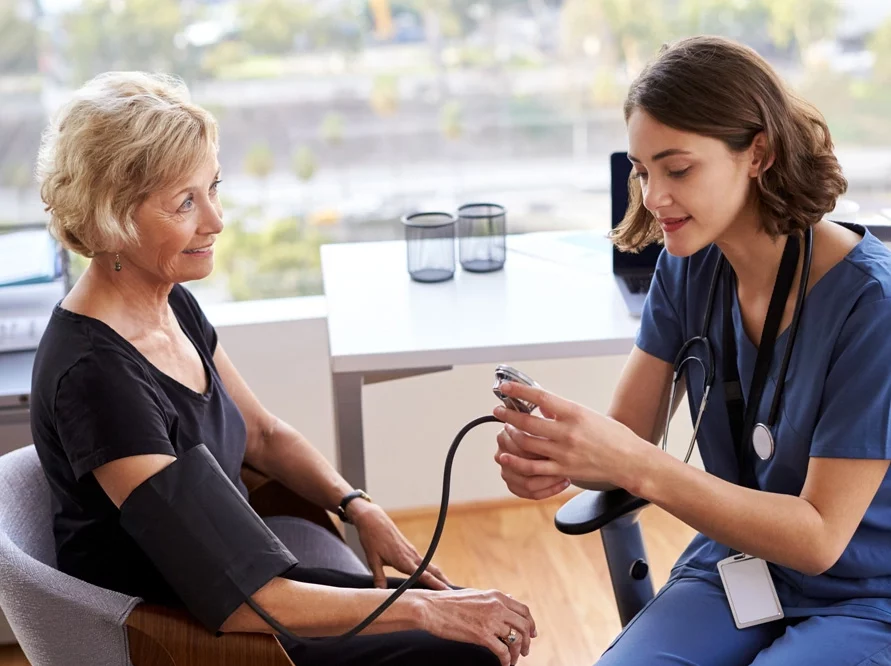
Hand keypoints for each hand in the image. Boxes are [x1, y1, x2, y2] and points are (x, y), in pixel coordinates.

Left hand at [350, 501, 451, 589]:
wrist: (373, 519)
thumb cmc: (372, 539)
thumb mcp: (372, 560)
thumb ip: (379, 577)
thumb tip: (380, 594)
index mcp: (403, 560)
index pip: (423, 575)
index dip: (435, 584)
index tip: (447, 591)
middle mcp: (411, 555)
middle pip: (432, 570)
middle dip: (443, 581)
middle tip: (454, 593)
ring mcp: (412, 552)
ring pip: (429, 566)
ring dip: (439, 576)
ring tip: (447, 587)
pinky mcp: (410, 549)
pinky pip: (423, 562)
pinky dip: (431, 570)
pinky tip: (432, 576)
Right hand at [418, 588, 535, 665]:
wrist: (431, 608)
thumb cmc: (450, 602)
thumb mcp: (476, 594)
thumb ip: (494, 598)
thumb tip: (510, 599)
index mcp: (497, 596)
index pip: (524, 610)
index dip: (531, 624)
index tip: (532, 634)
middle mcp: (497, 606)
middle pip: (524, 626)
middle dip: (527, 641)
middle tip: (524, 651)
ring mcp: (491, 620)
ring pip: (515, 640)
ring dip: (516, 653)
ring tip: (512, 660)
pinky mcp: (482, 635)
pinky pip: (503, 651)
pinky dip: (506, 660)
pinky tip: (503, 664)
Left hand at [492, 382, 648, 492]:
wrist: (630, 461)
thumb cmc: (614, 436)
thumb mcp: (589, 415)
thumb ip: (564, 411)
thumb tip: (543, 406)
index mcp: (575, 413)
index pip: (541, 398)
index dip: (520, 391)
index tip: (506, 387)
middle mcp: (567, 432)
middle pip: (528, 422)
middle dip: (508, 415)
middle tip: (498, 411)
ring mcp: (564, 453)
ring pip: (527, 443)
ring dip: (511, 435)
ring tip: (505, 430)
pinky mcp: (563, 470)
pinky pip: (533, 467)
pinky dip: (516, 461)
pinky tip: (506, 456)